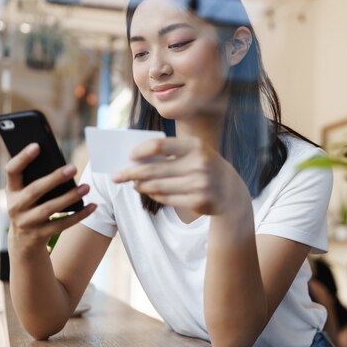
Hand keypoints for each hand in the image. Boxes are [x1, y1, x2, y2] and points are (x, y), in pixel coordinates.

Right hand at [5, 143, 95, 254]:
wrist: (23, 242)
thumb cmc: (30, 207)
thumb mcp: (26, 194)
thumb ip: (37, 179)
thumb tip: (62, 163)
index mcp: (11, 191)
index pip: (12, 171)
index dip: (22, 158)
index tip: (37, 145)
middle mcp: (15, 207)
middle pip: (35, 190)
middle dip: (54, 178)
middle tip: (73, 167)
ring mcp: (26, 223)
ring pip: (49, 209)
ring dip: (70, 197)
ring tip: (86, 187)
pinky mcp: (40, 235)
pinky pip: (62, 224)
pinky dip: (79, 215)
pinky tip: (93, 206)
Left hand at [112, 137, 249, 216]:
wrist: (231, 191)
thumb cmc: (204, 166)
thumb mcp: (194, 152)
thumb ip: (170, 153)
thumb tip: (135, 158)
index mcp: (195, 146)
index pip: (159, 145)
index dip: (141, 151)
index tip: (129, 156)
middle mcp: (199, 164)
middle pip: (154, 169)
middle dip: (131, 172)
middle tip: (116, 176)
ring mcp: (200, 184)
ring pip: (158, 186)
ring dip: (141, 185)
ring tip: (133, 183)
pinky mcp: (199, 201)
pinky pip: (167, 199)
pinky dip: (155, 195)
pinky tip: (149, 191)